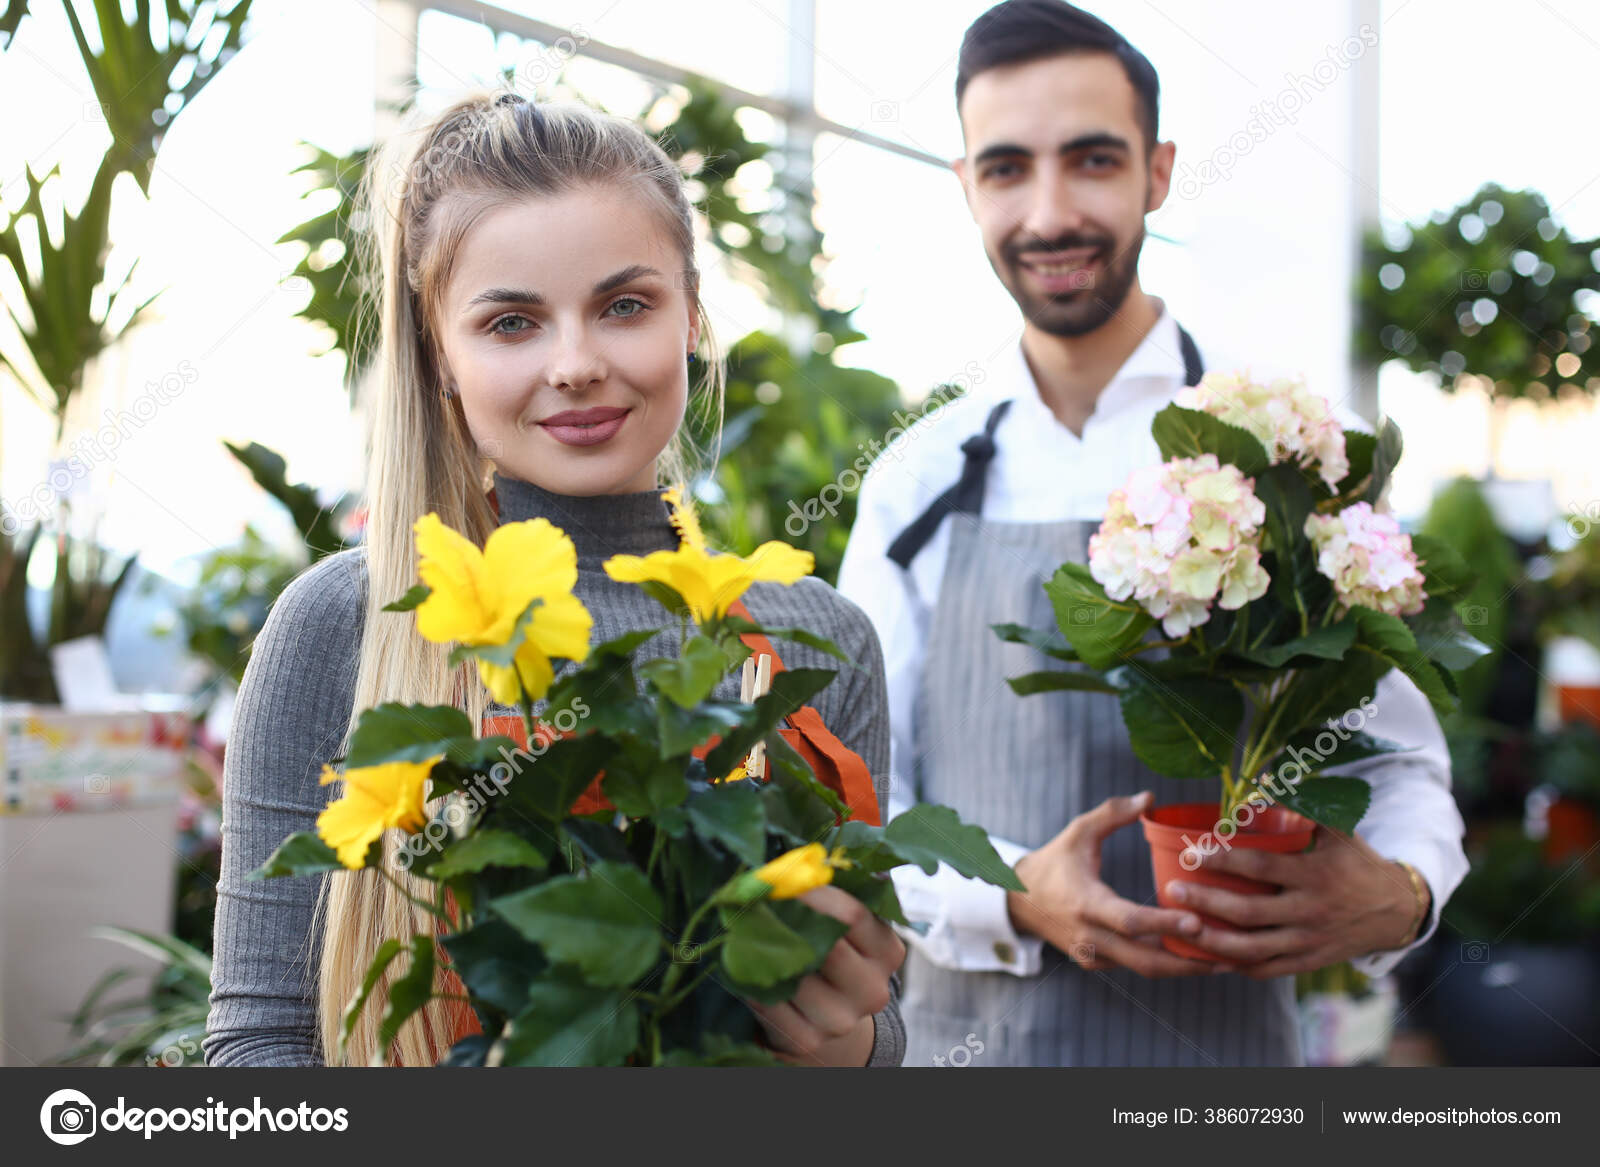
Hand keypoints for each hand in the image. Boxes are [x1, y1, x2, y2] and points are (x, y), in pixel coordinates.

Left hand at [748, 885, 906, 1064]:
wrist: (831, 1013)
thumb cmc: (834, 950)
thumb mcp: (848, 922)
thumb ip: (836, 892)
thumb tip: (799, 862)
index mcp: (887, 951)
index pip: (852, 914)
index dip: (813, 892)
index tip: (781, 877)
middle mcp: (872, 989)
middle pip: (826, 946)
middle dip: (785, 918)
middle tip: (754, 898)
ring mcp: (842, 1019)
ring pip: (794, 975)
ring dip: (763, 949)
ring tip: (743, 928)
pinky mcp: (809, 1040)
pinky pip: (771, 1003)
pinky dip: (753, 982)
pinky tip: (746, 965)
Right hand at [1008, 791, 1218, 977]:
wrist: (1020, 901)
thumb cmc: (1055, 861)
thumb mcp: (1078, 832)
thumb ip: (1112, 813)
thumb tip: (1150, 797)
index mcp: (1087, 903)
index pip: (1131, 920)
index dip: (1165, 924)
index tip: (1198, 921)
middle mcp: (1090, 936)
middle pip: (1146, 959)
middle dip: (1189, 961)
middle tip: (1228, 954)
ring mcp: (1094, 955)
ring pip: (1145, 968)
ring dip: (1183, 966)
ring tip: (1223, 960)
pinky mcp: (1098, 963)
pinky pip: (1136, 966)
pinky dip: (1164, 963)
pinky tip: (1193, 955)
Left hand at [1167, 825, 1426, 977]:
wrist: (1398, 910)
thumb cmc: (1359, 863)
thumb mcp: (1338, 830)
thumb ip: (1300, 806)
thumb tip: (1259, 779)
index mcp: (1316, 874)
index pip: (1261, 868)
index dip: (1223, 861)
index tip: (1191, 852)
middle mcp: (1311, 910)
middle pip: (1249, 912)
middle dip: (1206, 903)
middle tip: (1172, 891)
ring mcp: (1309, 941)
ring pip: (1253, 948)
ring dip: (1213, 941)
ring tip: (1181, 928)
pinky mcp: (1309, 962)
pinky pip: (1267, 969)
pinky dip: (1237, 966)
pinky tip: (1210, 958)